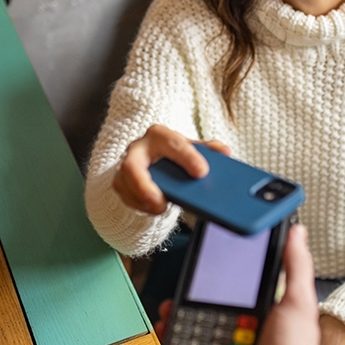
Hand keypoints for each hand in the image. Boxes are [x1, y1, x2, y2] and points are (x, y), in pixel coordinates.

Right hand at [112, 124, 229, 214]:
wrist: (151, 156)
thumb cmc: (173, 152)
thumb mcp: (190, 148)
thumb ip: (208, 149)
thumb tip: (224, 152)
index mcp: (159, 135)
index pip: (172, 143)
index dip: (187, 157)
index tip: (202, 172)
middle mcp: (138, 149)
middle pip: (132, 166)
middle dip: (144, 186)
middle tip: (161, 202)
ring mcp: (125, 166)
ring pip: (124, 185)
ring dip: (141, 200)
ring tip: (160, 208)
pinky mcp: (120, 183)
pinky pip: (125, 197)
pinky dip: (138, 205)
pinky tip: (153, 209)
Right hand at [155, 226, 333, 344]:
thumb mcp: (297, 303)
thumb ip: (295, 267)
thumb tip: (298, 233)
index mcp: (276, 307)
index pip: (249, 280)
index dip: (229, 270)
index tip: (212, 261)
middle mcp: (258, 325)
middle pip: (222, 301)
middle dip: (199, 294)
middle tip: (186, 288)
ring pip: (206, 323)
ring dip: (185, 316)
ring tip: (172, 310)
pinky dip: (183, 342)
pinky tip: (175, 335)